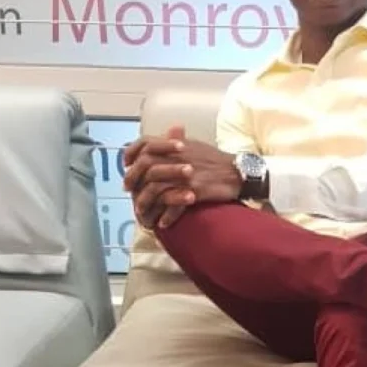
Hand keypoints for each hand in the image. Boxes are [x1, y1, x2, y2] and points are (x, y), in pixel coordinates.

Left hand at [123, 125, 241, 228]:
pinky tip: (163, 223)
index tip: (126, 165)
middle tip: (128, 192)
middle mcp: (179, 157)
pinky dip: (167, 216)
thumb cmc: (217, 162)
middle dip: (133, 181)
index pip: (145, 143)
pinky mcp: (195, 190)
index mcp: (177, 145)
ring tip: (143, 214)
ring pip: (156, 188)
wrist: (239, 173)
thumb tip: (160, 144)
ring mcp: (186, 174)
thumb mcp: (195, 146)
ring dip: (147, 203)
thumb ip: (176, 144)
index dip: (132, 153)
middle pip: (145, 167)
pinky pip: (174, 204)